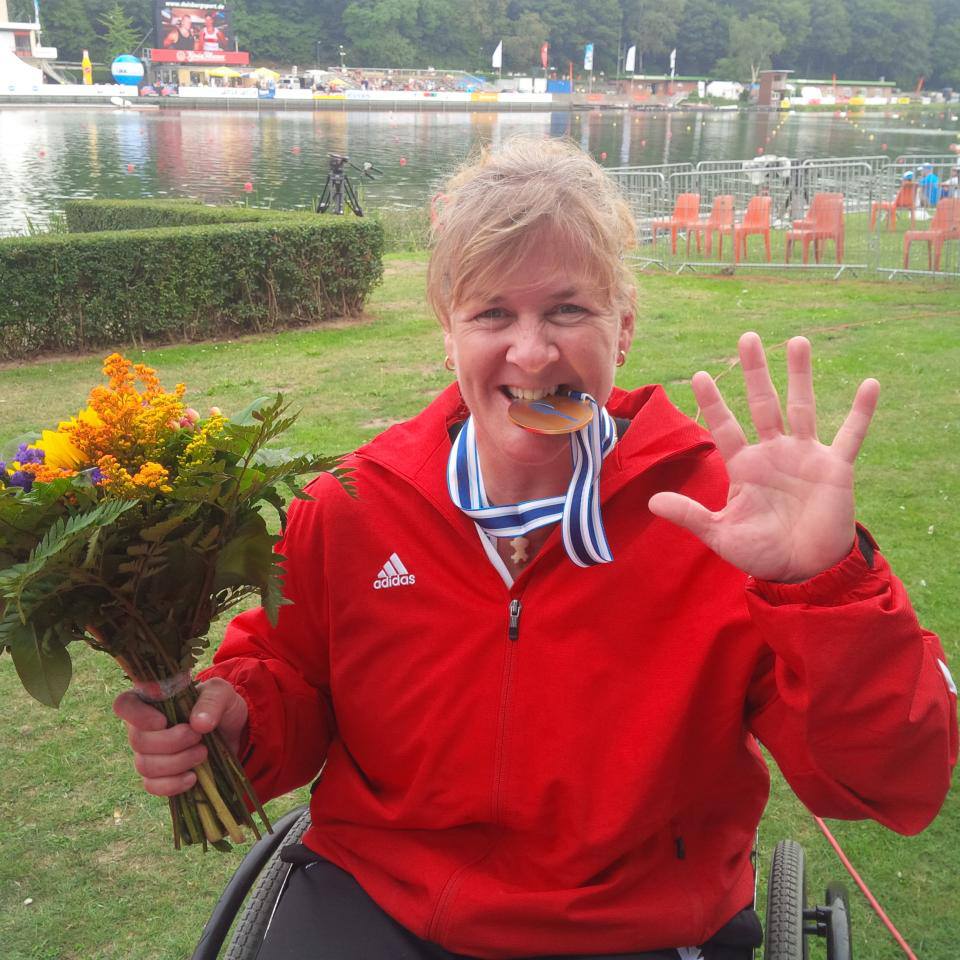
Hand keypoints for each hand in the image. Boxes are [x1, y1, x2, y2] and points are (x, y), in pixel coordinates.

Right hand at [113, 677, 247, 796]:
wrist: (234, 734)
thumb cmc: (221, 707)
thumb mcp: (223, 694)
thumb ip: (212, 701)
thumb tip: (198, 723)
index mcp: (153, 702)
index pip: (124, 705)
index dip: (137, 716)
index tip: (163, 721)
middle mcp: (144, 728)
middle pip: (138, 741)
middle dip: (171, 742)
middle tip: (198, 736)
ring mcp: (150, 754)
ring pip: (145, 765)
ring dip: (177, 762)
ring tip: (202, 753)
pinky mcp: (160, 776)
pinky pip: (152, 786)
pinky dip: (173, 784)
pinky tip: (193, 777)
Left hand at [648, 332, 878, 582]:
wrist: (805, 571)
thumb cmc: (762, 553)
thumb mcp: (721, 535)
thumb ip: (690, 515)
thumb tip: (652, 502)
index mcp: (744, 466)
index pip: (725, 426)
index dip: (713, 402)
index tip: (699, 375)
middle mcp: (773, 453)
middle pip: (761, 403)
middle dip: (754, 372)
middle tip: (747, 338)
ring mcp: (805, 456)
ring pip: (801, 407)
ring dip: (800, 375)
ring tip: (797, 341)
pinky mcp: (835, 467)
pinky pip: (851, 434)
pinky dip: (862, 411)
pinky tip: (871, 384)